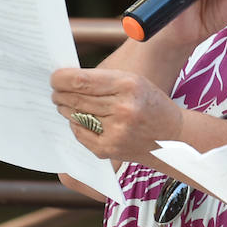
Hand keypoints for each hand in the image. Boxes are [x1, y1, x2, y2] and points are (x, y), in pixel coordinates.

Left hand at [50, 67, 183, 161]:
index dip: (61, 79)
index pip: (81, 81)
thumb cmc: (149, 103)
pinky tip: (78, 119)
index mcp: (128, 85)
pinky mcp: (110, 149)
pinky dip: (75, 125)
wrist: (172, 136)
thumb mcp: (132, 81)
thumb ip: (101, 79)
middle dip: (60, 94)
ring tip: (65, 103)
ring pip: (75, 116)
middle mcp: (122, 109)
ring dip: (65, 109)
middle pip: (75, 99)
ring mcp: (116, 131)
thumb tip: (66, 80)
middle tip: (55, 91)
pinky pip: (80, 134)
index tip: (54, 78)